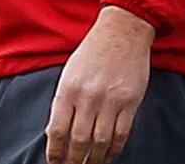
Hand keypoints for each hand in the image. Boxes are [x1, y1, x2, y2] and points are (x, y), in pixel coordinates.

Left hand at [45, 6, 155, 163]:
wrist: (121, 32)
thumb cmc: (92, 52)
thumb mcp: (69, 73)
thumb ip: (63, 102)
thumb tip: (55, 133)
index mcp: (68, 89)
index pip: (57, 130)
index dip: (55, 152)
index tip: (54, 163)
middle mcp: (88, 96)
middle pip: (78, 140)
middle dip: (73, 161)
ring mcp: (110, 100)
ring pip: (100, 142)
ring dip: (93, 160)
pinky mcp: (130, 102)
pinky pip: (121, 134)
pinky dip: (113, 149)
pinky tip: (107, 155)